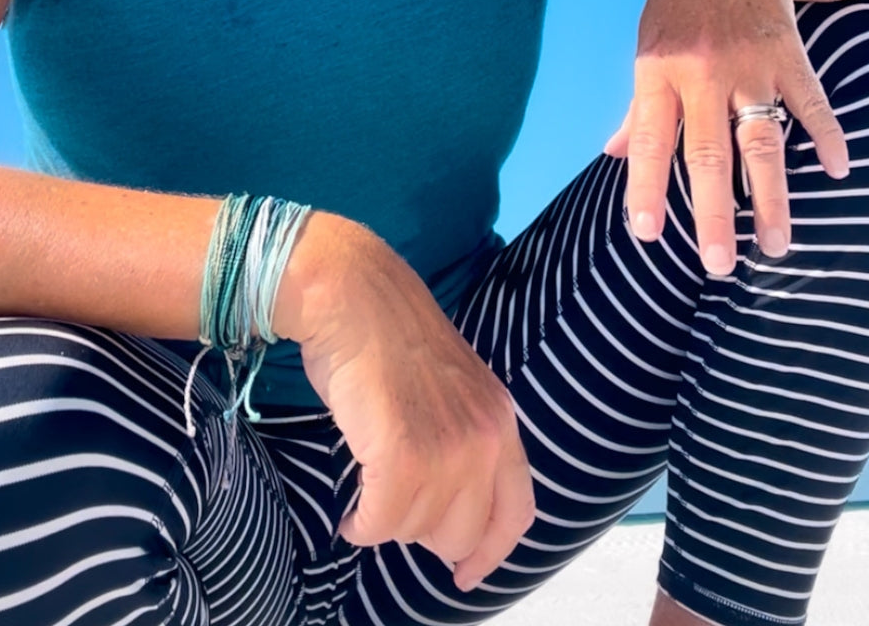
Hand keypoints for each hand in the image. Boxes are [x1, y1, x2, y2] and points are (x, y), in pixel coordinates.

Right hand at [274, 212, 534, 590]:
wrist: (353, 292)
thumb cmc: (388, 334)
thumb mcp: (451, 385)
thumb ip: (463, 434)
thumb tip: (446, 499)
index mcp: (501, 418)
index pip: (517, 510)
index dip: (492, 553)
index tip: (466, 574)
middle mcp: (484, 436)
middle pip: (461, 533)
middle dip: (422, 533)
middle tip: (391, 508)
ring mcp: (446, 445)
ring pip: (416, 530)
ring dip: (386, 524)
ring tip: (366, 497)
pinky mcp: (401, 451)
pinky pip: (382, 522)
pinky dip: (363, 527)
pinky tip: (351, 514)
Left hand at [604, 0, 848, 274]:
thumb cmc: (679, 2)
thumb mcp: (646, 47)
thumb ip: (636, 107)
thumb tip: (609, 155)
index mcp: (655, 73)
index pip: (646, 143)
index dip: (644, 188)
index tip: (646, 235)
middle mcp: (698, 73)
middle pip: (705, 155)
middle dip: (712, 214)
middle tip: (720, 265)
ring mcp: (746, 64)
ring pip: (760, 141)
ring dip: (769, 197)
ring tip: (776, 245)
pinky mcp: (788, 52)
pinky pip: (809, 101)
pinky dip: (825, 136)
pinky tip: (836, 172)